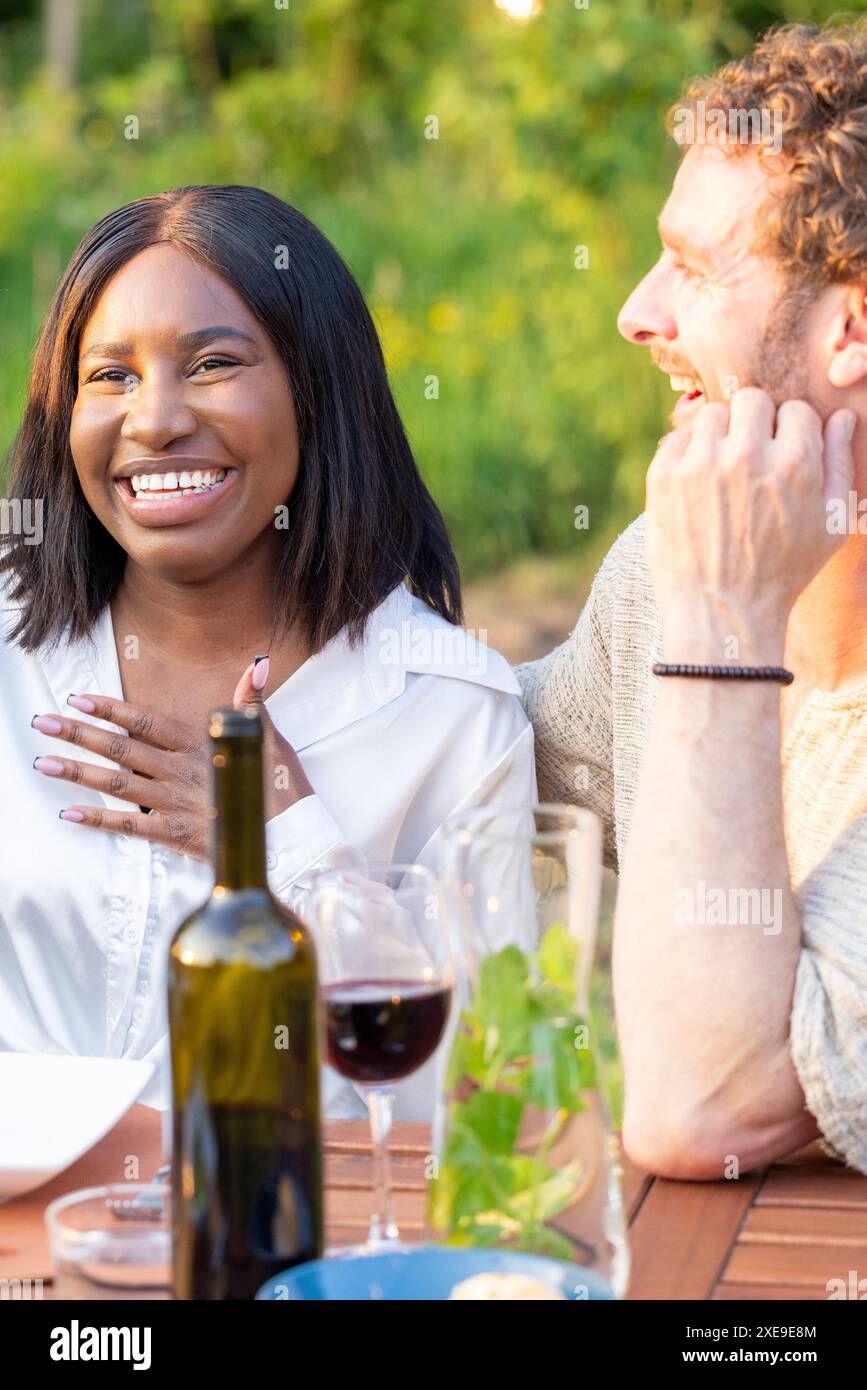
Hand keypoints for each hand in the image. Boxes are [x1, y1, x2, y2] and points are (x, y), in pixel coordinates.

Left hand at [31, 657, 312, 859]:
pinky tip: (69, 813)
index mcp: (199, 744)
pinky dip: (98, 820)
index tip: (78, 699)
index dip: (110, 709)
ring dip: (77, 772)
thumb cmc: (280, 784)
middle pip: (121, 749)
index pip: (145, 721)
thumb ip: (251, 700)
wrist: (294, 834)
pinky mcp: (176, 835)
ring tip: (43, 762)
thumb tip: (258, 663)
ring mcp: (175, 803)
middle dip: (78, 734)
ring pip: (117, 784)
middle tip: (43, 722)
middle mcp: (180, 771)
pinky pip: (130, 826)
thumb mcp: (268, 736)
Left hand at [646, 389, 855, 663]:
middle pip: (752, 400)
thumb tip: (843, 417)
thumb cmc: (783, 572)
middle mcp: (747, 455)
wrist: (721, 612)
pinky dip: (687, 455)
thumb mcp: (830, 525)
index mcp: (795, 462)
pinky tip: (697, 486)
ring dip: (719, 436)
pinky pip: (677, 438)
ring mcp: (701, 463)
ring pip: (712, 414)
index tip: (782, 460)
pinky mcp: (664, 475)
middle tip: (751, 459)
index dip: (792, 434)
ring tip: (723, 472)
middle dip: (755, 424)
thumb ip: (840, 463)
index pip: (796, 410)